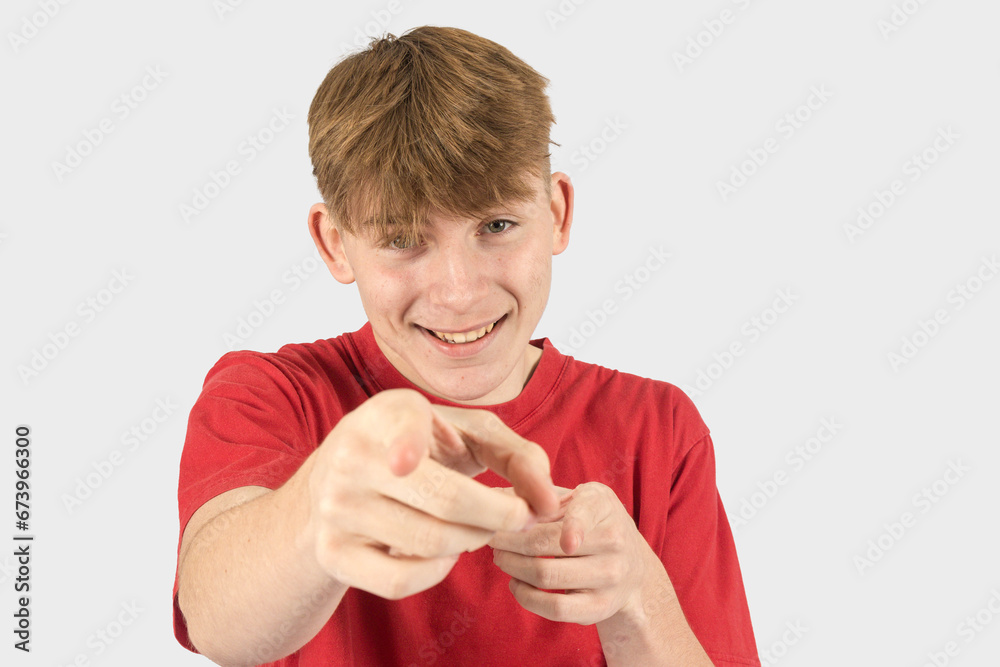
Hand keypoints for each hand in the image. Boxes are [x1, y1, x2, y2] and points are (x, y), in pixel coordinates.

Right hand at [305, 388, 559, 599]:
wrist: (336, 483)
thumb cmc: (423, 450)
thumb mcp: (466, 433)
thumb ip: (518, 454)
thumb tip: (548, 503)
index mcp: (387, 413)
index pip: (400, 429)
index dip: (405, 444)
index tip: (406, 462)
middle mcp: (352, 456)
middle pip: (445, 500)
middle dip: (501, 514)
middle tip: (519, 517)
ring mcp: (336, 508)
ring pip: (431, 543)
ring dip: (475, 540)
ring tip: (482, 528)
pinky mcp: (332, 553)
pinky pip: (401, 581)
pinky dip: (438, 572)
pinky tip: (446, 552)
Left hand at [489, 482, 653, 624]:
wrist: (632, 565)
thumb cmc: (591, 523)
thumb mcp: (576, 498)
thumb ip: (542, 496)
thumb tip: (495, 496)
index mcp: (603, 505)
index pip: (579, 513)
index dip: (555, 521)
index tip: (523, 522)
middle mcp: (614, 540)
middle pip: (545, 544)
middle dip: (507, 541)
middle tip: (491, 538)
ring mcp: (609, 576)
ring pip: (545, 575)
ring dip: (511, 566)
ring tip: (500, 557)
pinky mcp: (600, 607)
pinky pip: (554, 608)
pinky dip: (525, 595)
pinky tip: (516, 582)